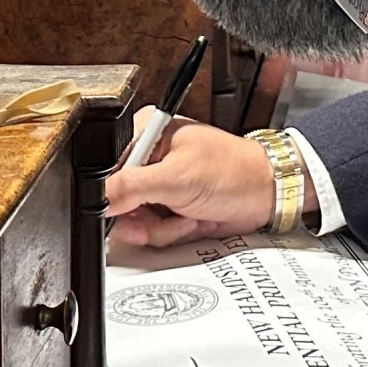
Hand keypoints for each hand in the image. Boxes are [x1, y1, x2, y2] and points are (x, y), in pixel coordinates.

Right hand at [105, 119, 276, 246]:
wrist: (266, 195)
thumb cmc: (235, 172)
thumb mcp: (178, 178)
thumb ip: (133, 187)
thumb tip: (101, 199)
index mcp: (146, 133)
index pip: (108, 169)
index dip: (117, 196)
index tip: (134, 209)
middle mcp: (149, 159)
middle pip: (120, 201)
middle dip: (146, 218)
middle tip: (169, 214)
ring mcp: (159, 186)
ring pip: (136, 221)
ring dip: (165, 227)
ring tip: (189, 214)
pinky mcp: (169, 208)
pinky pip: (154, 231)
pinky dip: (174, 232)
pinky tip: (193, 219)